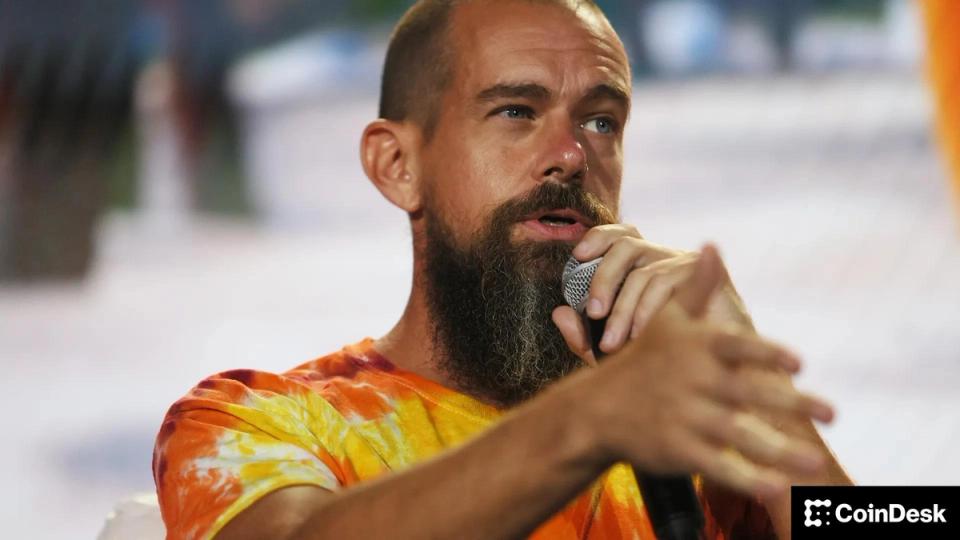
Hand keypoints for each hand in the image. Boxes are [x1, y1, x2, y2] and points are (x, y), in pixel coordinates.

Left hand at [553, 225, 751, 359]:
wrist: (720, 376)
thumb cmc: (665, 362)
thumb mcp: (615, 353)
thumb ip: (584, 338)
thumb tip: (558, 314)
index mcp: (641, 264)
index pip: (619, 235)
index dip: (598, 237)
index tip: (577, 257)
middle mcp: (664, 257)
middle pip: (626, 245)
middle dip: (603, 279)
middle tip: (593, 314)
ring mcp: (687, 264)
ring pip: (645, 271)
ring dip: (624, 309)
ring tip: (613, 344)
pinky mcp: (710, 276)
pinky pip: (670, 284)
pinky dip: (650, 311)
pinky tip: (642, 336)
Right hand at [554, 246, 834, 498]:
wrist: (599, 408)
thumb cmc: (645, 358)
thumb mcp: (667, 319)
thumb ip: (698, 286)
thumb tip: (713, 245)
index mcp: (696, 347)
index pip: (735, 347)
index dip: (766, 354)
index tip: (800, 362)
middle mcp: (692, 383)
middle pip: (745, 394)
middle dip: (790, 404)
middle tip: (833, 413)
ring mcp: (685, 418)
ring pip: (737, 435)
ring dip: (778, 451)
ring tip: (814, 464)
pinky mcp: (679, 451)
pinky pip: (718, 465)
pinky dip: (746, 478)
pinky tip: (776, 487)